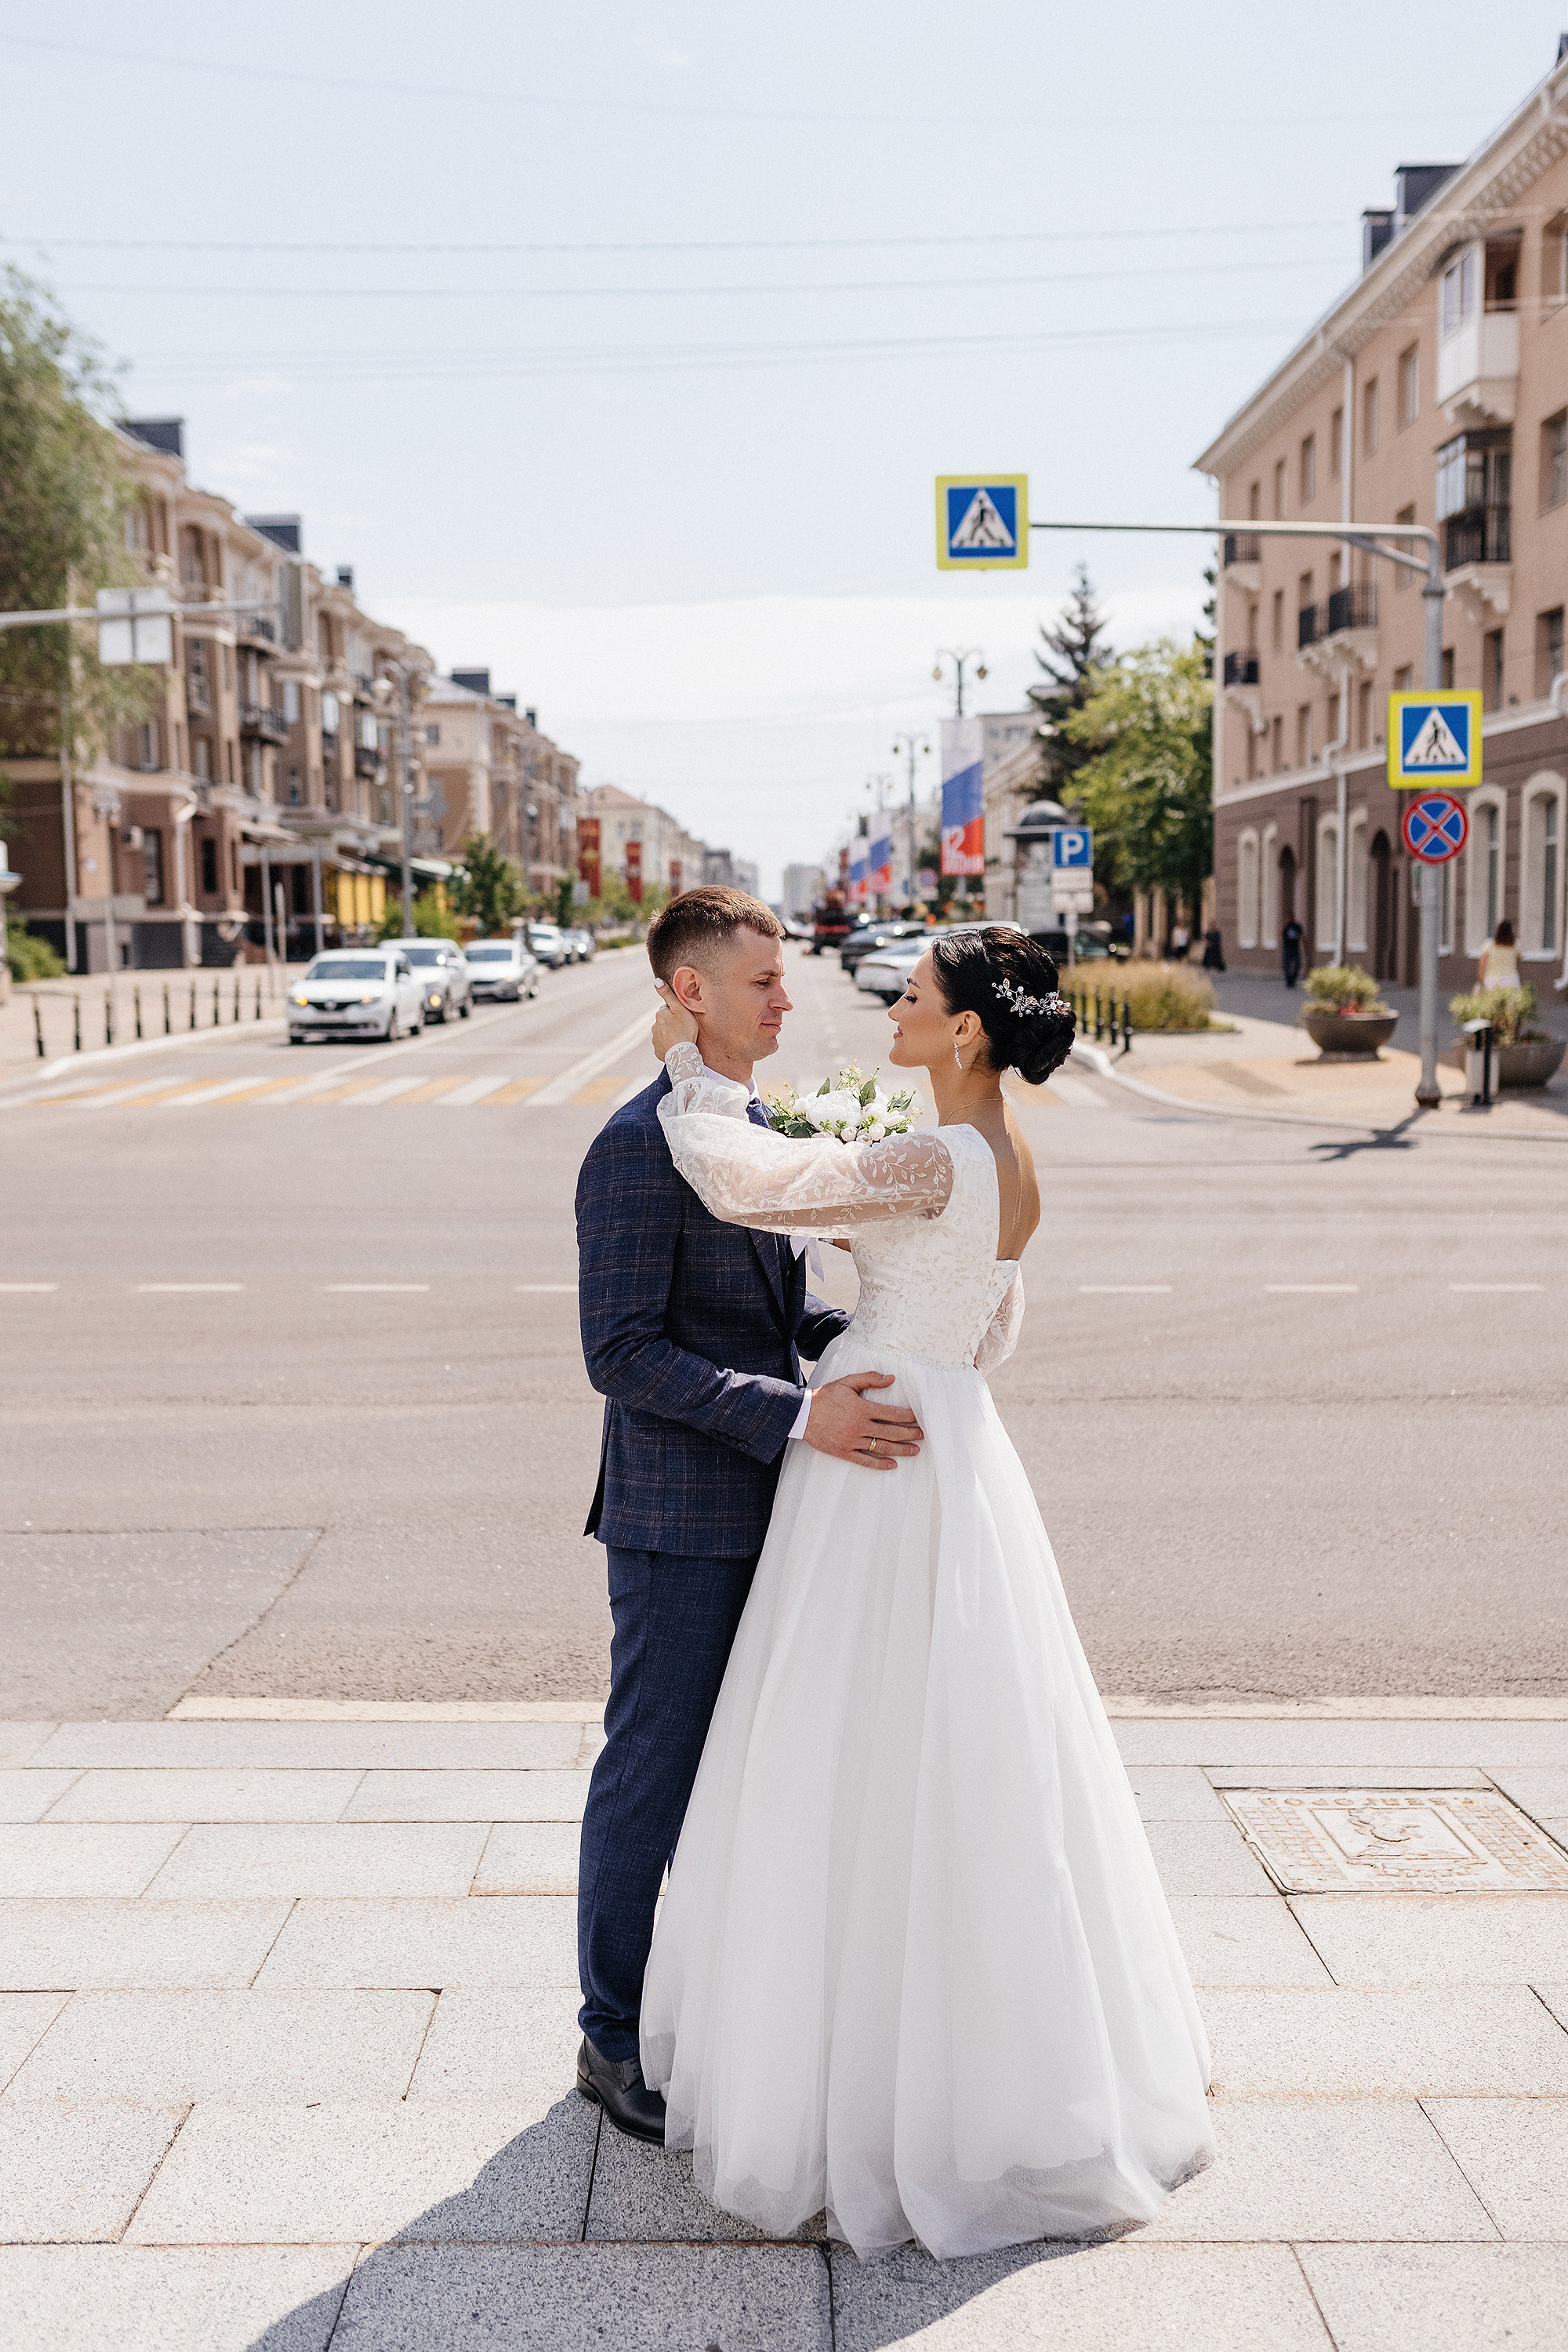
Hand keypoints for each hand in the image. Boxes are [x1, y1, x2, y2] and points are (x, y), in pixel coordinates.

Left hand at [651, 977, 698, 1062]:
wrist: (682, 1054)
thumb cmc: (684, 1030)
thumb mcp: (680, 1009)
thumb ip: (668, 994)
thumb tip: (656, 981)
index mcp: (660, 1015)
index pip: (668, 1010)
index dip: (676, 1013)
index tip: (683, 1019)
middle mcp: (655, 1026)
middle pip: (665, 1022)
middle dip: (672, 1023)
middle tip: (684, 1029)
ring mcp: (655, 1039)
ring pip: (663, 1033)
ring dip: (670, 1034)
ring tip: (681, 1039)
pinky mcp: (657, 1051)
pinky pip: (663, 1045)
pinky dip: (669, 1045)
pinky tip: (677, 1047)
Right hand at [803, 1371, 922, 1470]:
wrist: (802, 1414)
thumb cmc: (826, 1397)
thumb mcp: (847, 1382)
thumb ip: (869, 1379)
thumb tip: (891, 1378)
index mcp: (862, 1408)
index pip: (891, 1413)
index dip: (908, 1416)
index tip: (919, 1418)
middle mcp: (859, 1426)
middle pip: (891, 1431)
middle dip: (910, 1433)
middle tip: (923, 1434)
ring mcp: (852, 1440)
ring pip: (881, 1447)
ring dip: (900, 1449)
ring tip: (915, 1450)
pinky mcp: (844, 1452)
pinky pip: (865, 1460)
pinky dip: (880, 1464)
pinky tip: (892, 1465)